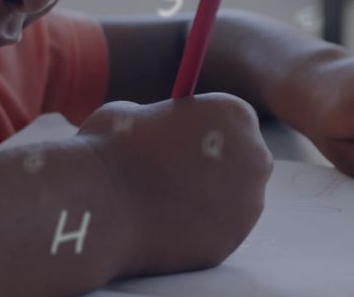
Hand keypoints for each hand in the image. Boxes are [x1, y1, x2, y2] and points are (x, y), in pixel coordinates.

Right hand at [78, 93, 273, 276]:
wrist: (99, 204)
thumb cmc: (113, 149)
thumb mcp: (140, 112)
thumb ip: (168, 120)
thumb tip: (165, 128)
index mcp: (235, 114)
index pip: (235, 121)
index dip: (207, 132)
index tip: (185, 141)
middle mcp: (254, 157)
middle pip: (246, 159)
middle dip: (218, 166)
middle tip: (180, 173)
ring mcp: (247, 204)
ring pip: (234, 199)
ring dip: (209, 199)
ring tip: (164, 200)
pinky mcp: (230, 241)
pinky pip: (219, 232)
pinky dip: (198, 230)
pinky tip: (165, 224)